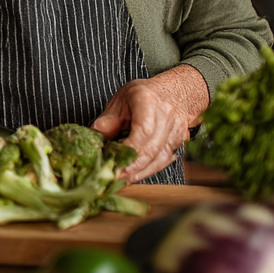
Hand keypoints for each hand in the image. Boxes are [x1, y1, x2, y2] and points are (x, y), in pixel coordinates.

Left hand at [91, 65, 208, 181]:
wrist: (174, 93)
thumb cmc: (143, 95)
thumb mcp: (121, 100)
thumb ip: (109, 120)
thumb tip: (95, 136)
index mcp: (148, 101)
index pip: (143, 131)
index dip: (130, 150)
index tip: (115, 162)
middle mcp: (166, 116)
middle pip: (152, 148)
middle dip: (133, 166)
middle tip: (114, 176)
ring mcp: (175, 131)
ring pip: (159, 158)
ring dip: (140, 171)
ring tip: (122, 178)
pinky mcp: (179, 143)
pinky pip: (164, 161)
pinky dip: (149, 169)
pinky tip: (135, 174)